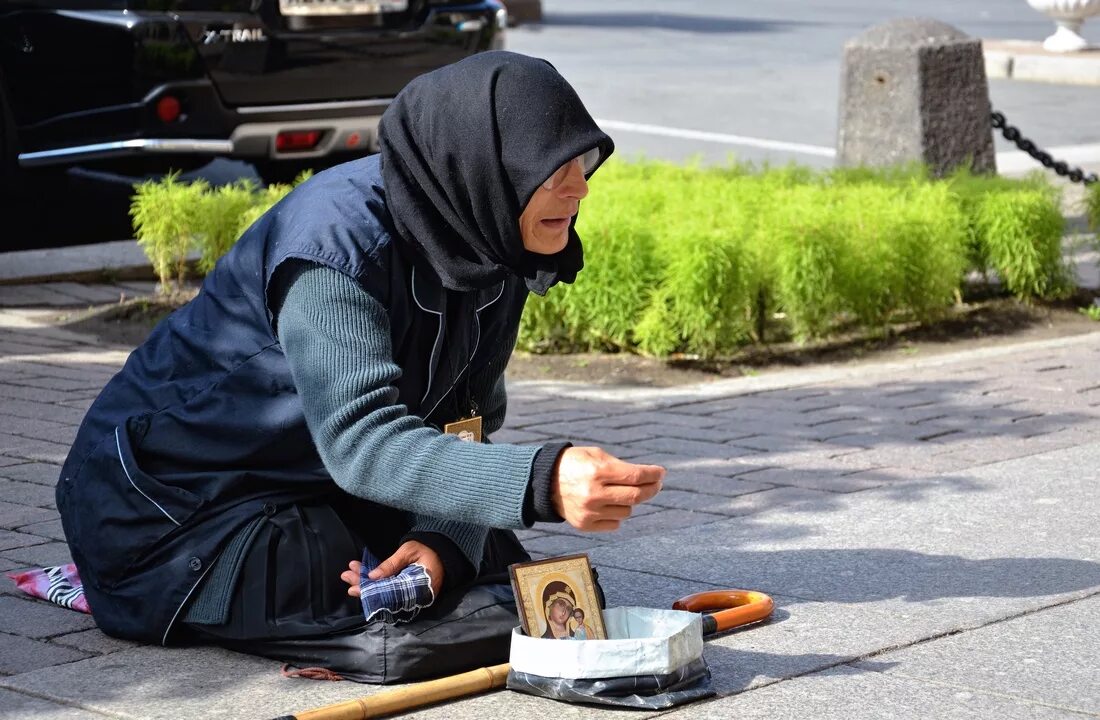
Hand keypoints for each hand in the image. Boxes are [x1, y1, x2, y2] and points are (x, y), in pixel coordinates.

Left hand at [338, 540, 444, 597]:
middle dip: (364, 587)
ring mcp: (412, 597)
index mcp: (419, 586)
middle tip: (346, 578)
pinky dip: (375, 585)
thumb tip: (372, 576)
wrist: (442, 551)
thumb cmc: (427, 548)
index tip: (353, 585)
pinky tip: (362, 578)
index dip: (370, 590)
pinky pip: (389, 593)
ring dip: (366, 586)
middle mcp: (415, 597)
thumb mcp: (409, 551)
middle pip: (385, 597)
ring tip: (350, 575)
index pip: (389, 593)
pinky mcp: (408, 594)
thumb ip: (392, 564)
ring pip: (385, 596)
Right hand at [550, 446, 664, 530]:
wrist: (544, 482)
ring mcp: (590, 512)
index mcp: (597, 472)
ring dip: (630, 502)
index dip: (653, 475)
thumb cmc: (575, 464)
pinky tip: (608, 504)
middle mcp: (594, 494)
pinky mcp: (585, 525)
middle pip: (636, 496)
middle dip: (651, 489)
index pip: (635, 476)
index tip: (661, 472)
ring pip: (627, 511)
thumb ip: (621, 467)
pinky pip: (615, 523)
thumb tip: (649, 478)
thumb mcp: (596, 455)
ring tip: (620, 492)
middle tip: (656, 483)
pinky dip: (617, 514)